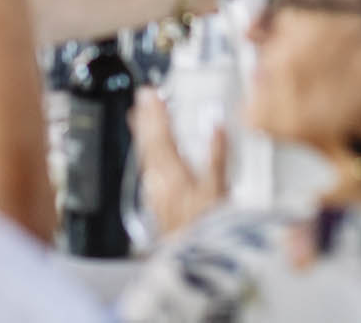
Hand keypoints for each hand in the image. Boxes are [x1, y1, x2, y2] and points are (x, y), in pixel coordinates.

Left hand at [129, 88, 226, 238]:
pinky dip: (148, 158)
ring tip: (138, 119)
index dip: (156, 114)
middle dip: (145, 120)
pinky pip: (149, 174)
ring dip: (143, 136)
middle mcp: (160, 185)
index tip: (151, 94)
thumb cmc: (210, 232)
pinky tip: (149, 159)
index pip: (162, 136)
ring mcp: (157, 197)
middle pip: (148, 146)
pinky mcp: (159, 208)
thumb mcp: (221, 193)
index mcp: (174, 177)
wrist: (197, 266)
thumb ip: (218, 159)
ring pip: (146, 159)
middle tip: (139, 100)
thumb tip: (216, 127)